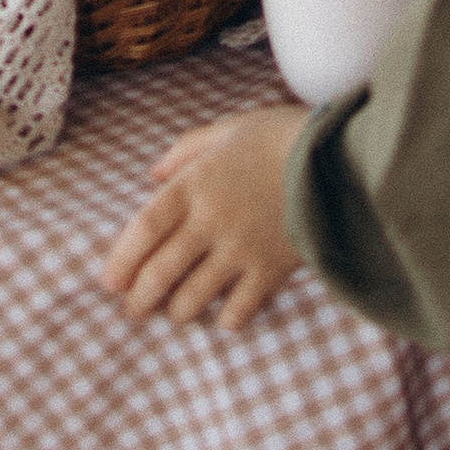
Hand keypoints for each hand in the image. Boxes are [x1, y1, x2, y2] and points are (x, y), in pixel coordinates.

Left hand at [99, 105, 308, 330]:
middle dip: (141, 298)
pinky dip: (226, 319)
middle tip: (131, 311)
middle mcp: (211, 220)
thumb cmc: (280, 136)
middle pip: (162, 270)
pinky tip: (222, 316)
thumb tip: (153, 175)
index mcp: (195, 184)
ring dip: (177, 312)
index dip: (121, 260)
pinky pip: (239, 308)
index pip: (144, 229)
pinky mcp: (272, 268)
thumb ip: (186, 150)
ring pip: (194, 296)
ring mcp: (241, 248)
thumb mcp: (227, 129)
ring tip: (173, 315)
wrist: (340, 156)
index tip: (108, 283)